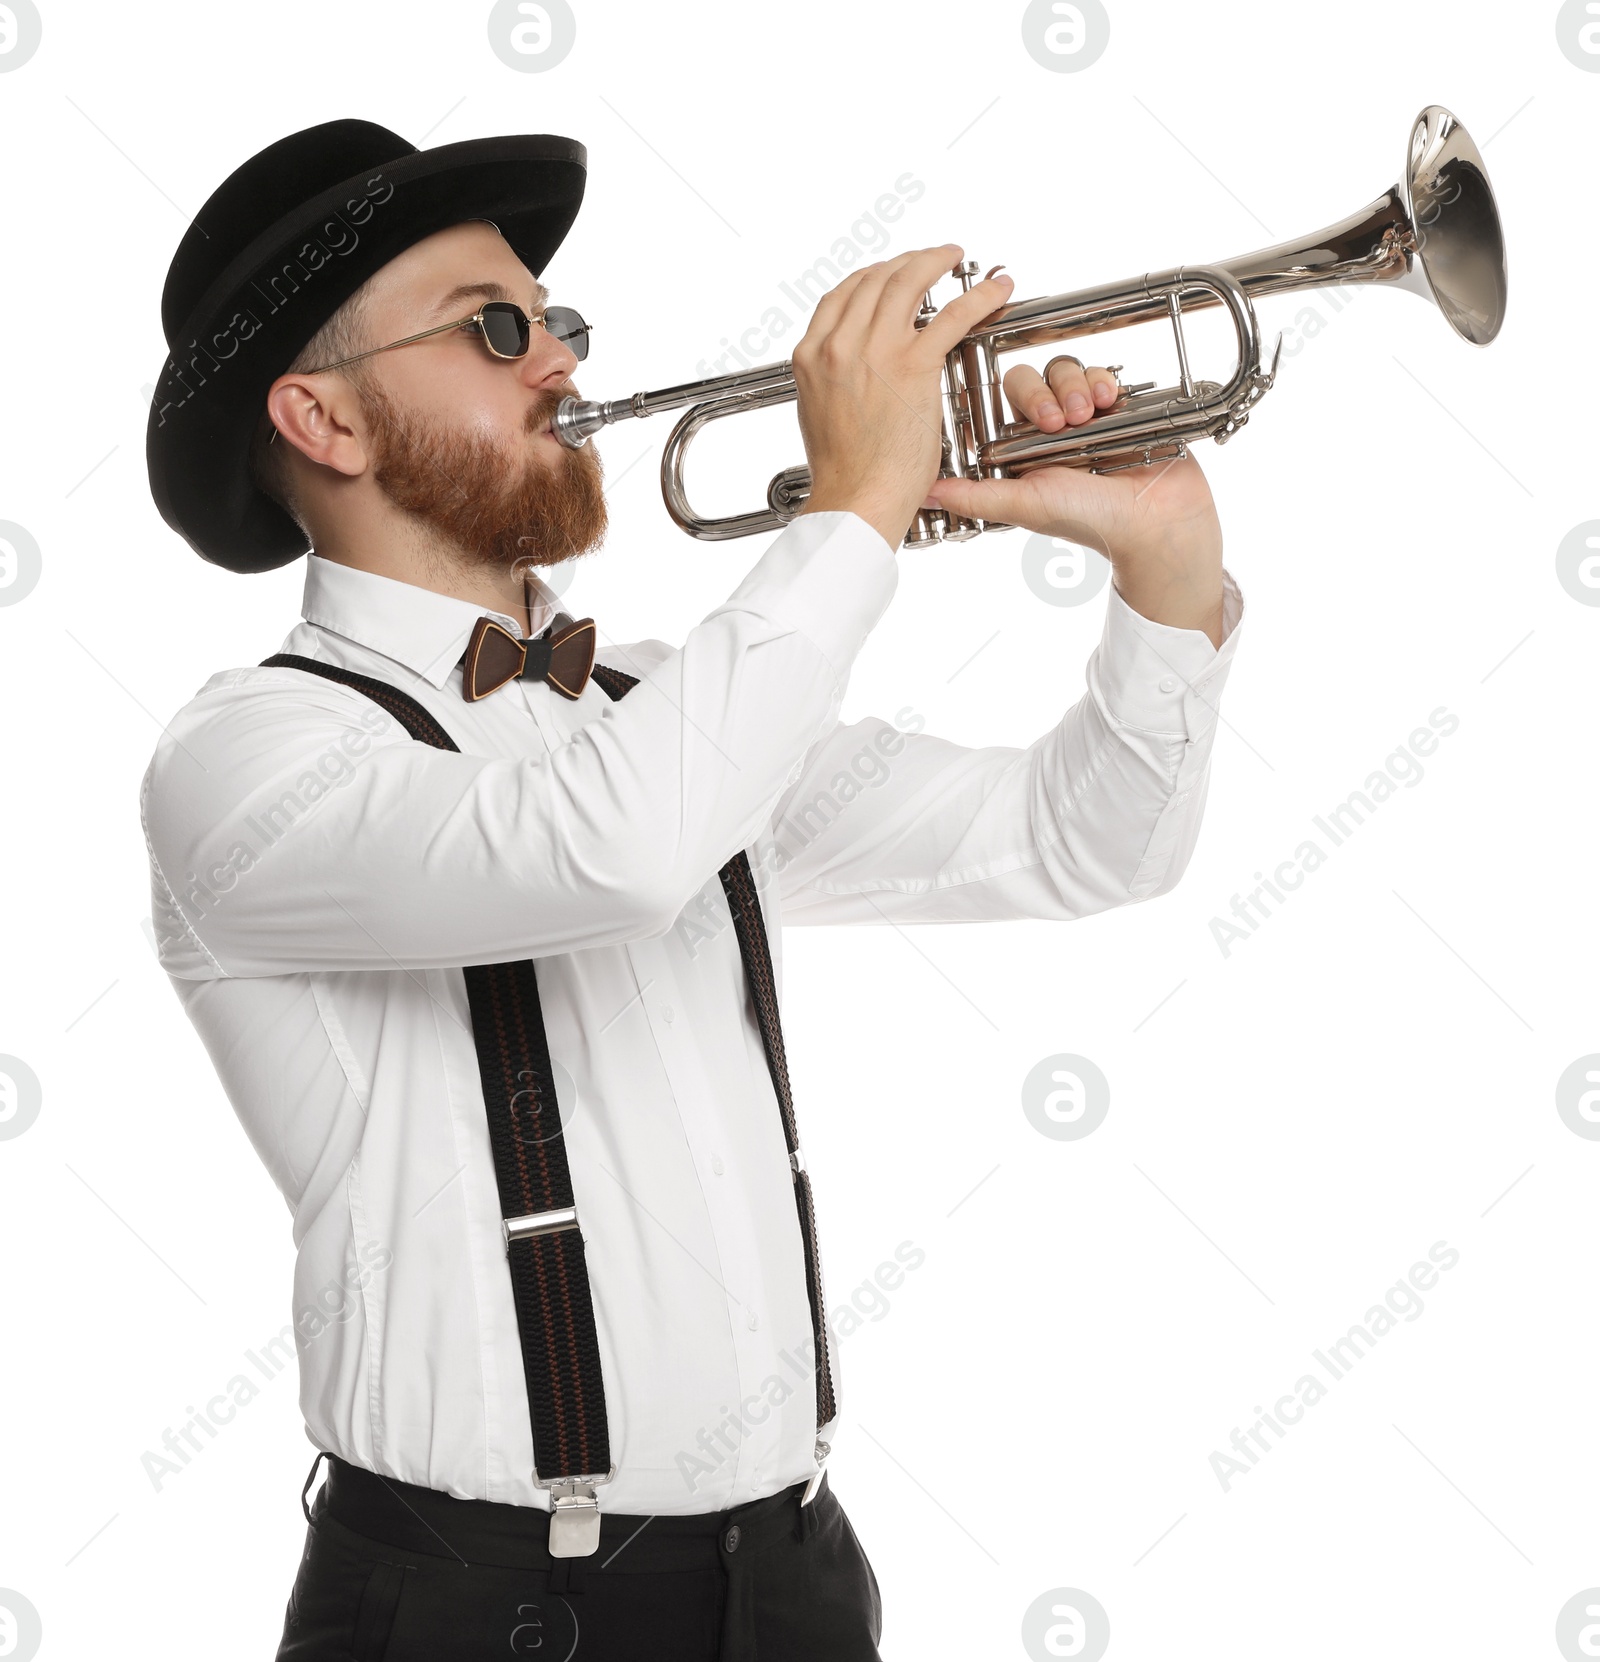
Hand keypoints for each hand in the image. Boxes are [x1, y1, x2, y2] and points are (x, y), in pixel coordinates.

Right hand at [793, 244, 1014, 552]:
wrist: (854, 499)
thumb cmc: (843, 473)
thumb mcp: (818, 412)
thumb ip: (832, 379)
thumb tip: (849, 370)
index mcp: (812, 354)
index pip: (843, 294)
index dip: (873, 275)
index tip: (892, 273)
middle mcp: (839, 344)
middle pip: (875, 278)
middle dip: (907, 261)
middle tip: (931, 260)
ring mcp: (874, 350)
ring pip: (909, 281)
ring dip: (937, 261)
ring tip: (956, 259)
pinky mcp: (912, 365)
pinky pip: (953, 315)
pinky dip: (980, 297)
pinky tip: (996, 291)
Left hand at [925, 356, 1226, 644]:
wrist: (1153, 522)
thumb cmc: (1090, 519)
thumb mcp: (1025, 504)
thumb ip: (975, 496)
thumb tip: (924, 493)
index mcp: (1023, 449)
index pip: (1002, 402)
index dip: (1019, 401)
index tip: (1040, 422)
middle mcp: (1049, 430)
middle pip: (1031, 379)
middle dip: (1046, 393)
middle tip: (1062, 422)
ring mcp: (1084, 416)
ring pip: (1064, 370)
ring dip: (1075, 386)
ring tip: (1088, 416)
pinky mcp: (1118, 408)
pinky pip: (1101, 374)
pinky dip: (1104, 382)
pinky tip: (1110, 402)